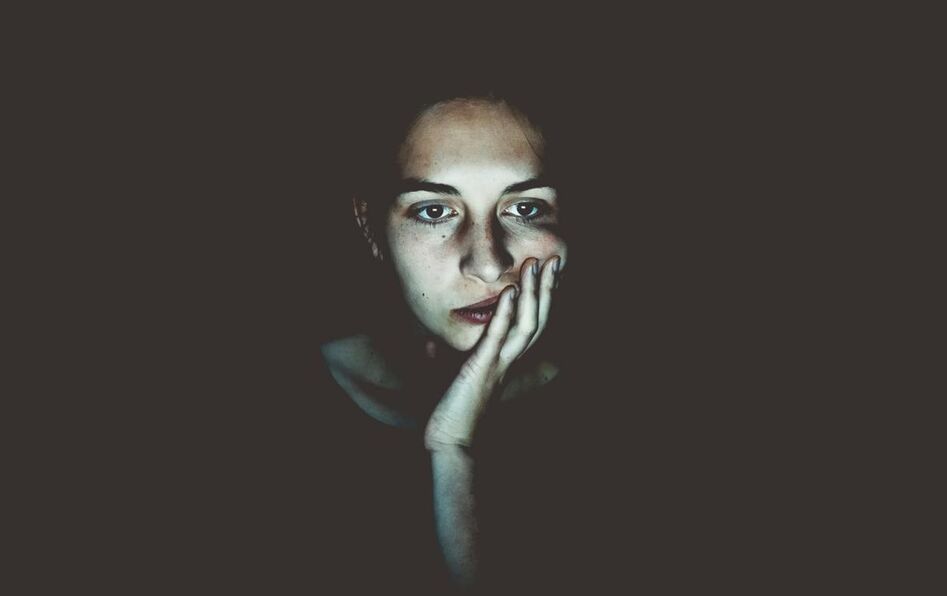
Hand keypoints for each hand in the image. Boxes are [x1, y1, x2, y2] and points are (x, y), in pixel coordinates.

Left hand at [424, 255, 560, 449]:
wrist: (449, 443)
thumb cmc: (448, 415)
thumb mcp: (443, 380)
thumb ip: (442, 360)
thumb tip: (431, 345)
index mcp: (502, 362)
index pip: (527, 325)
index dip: (539, 300)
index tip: (545, 275)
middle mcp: (508, 361)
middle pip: (536, 319)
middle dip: (547, 289)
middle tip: (555, 261)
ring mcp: (498, 364)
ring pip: (526, 324)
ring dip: (533, 294)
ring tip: (538, 266)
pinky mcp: (482, 368)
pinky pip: (498, 337)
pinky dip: (505, 313)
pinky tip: (510, 291)